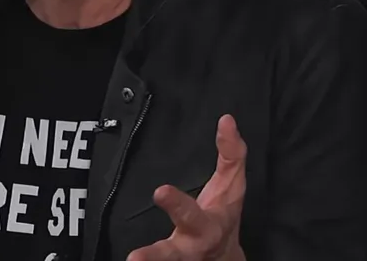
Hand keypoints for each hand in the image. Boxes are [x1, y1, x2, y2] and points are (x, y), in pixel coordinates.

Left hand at [127, 114, 247, 260]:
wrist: (225, 257)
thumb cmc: (224, 214)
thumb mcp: (232, 184)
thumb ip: (231, 153)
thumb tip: (226, 120)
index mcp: (209, 226)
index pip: (192, 213)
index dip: (176, 204)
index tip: (159, 191)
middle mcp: (191, 248)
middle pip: (173, 254)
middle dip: (155, 255)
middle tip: (134, 258)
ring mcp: (178, 260)